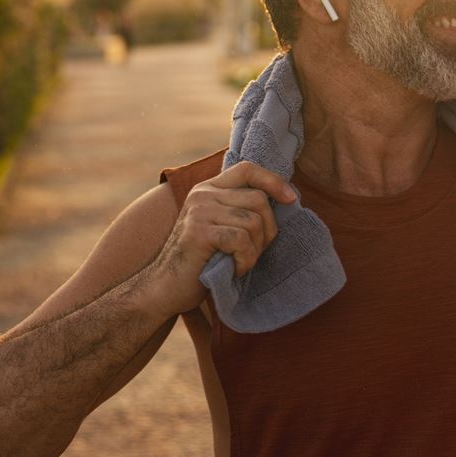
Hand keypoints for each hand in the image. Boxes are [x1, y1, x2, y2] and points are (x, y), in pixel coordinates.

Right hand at [144, 161, 296, 316]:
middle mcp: (203, 194)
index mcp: (209, 189)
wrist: (164, 287)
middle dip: (267, 231)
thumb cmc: (201, 261)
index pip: (248, 169)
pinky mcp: (199, 232)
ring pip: (253, 222)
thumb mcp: (220, 227)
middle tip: (253, 252)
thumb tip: (286, 199)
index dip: (273, 181)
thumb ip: (241, 210)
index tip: (291, 199)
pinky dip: (245, 260)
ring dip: (254, 250)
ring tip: (239, 263)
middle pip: (259, 200)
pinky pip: (241, 240)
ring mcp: (199, 211)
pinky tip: (233, 269)